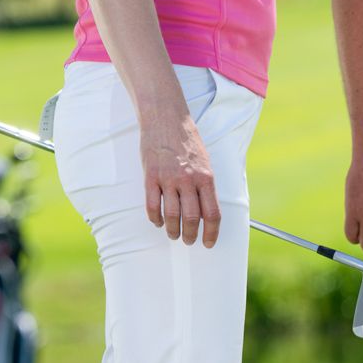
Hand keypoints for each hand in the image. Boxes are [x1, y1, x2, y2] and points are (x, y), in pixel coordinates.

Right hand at [140, 106, 220, 246]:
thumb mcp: (205, 163)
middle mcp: (188, 180)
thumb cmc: (187, 141)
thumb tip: (206, 212)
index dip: (211, 233)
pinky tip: (159, 222)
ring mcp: (168, 179)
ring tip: (174, 235)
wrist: (166, 119)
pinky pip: (152, 205)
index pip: (212, 214)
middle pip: (191, 219)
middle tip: (188, 241)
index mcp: (206, 178)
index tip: (208, 242)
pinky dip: (156, 219)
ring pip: (172, 216)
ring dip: (173, 230)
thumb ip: (205, 187)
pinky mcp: (151, 177)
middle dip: (190, 235)